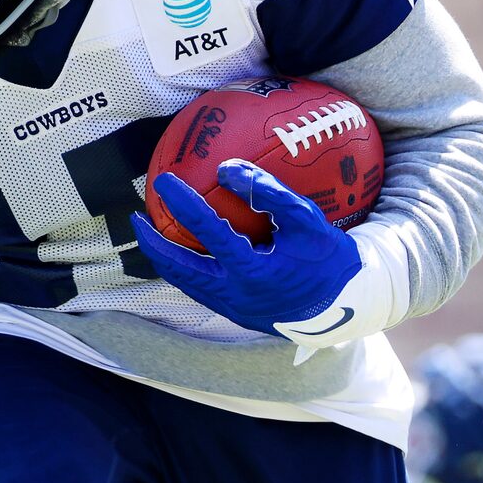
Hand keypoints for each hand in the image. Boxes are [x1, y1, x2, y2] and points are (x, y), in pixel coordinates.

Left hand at [130, 162, 389, 361]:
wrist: (346, 305)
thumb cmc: (329, 259)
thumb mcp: (308, 221)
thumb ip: (270, 193)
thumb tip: (227, 168)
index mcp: (254, 271)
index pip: (209, 232)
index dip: (184, 204)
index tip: (165, 181)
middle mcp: (235, 294)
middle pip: (178, 268)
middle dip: (152, 242)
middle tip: (136, 216)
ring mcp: (231, 308)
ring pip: (184, 283)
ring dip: (164, 257)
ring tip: (151, 233)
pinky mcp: (234, 314)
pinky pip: (198, 289)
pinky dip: (184, 268)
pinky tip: (181, 250)